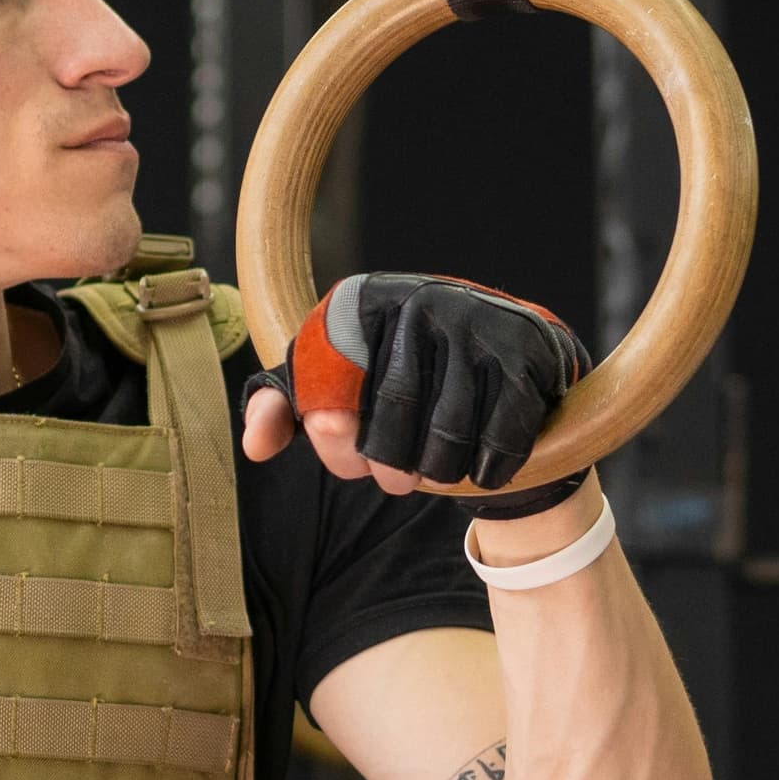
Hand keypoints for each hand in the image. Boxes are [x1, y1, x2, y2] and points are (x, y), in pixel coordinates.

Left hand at [241, 272, 589, 509]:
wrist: (504, 350)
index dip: (337, 441)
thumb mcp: (336, 380)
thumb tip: (256, 447)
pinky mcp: (522, 351)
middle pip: (393, 412)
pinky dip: (489, 468)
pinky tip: (482, 468)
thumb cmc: (404, 371)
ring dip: (441, 472)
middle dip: (391, 467)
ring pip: (447, 432)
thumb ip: (284, 406)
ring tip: (438, 470)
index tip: (353, 460)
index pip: (332, 387)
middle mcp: (419, 297)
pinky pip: (499, 436)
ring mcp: (475, 322)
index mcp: (361, 300)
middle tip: (397, 482)